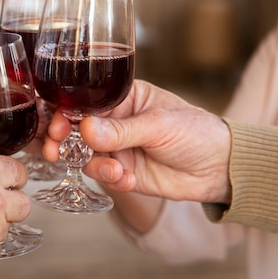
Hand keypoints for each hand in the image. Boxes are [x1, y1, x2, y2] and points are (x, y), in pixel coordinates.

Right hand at [43, 80, 231, 203]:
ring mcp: (118, 148)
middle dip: (65, 142)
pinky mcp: (123, 171)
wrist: (220, 168)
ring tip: (117, 171)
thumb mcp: (159, 125)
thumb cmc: (196, 132)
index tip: (57, 128)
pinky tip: (129, 180)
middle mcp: (115, 122)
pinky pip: (104, 176)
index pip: (86, 103)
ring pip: (86, 156)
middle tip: (58, 152)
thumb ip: (121, 131)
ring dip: (96, 165)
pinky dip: (113, 180)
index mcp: (123, 98)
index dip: (66, 114)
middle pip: (76, 130)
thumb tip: (85, 129)